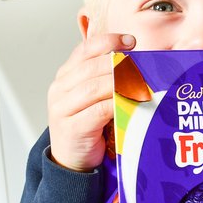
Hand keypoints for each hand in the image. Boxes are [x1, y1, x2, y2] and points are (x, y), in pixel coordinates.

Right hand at [47, 32, 134, 171]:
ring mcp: (62, 108)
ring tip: (140, 85)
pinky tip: (131, 104)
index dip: (109, 41)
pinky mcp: (72, 127)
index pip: (85, 50)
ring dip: (121, 84)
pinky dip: (117, 105)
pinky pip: (98, 111)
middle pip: (91, 67)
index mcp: (65, 76)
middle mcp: (60, 89)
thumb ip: (104, 78)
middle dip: (119, 64)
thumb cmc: (86, 126)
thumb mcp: (91, 97)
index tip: (131, 41)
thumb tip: (135, 62)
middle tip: (141, 67)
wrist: (70, 161)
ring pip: (94, 87)